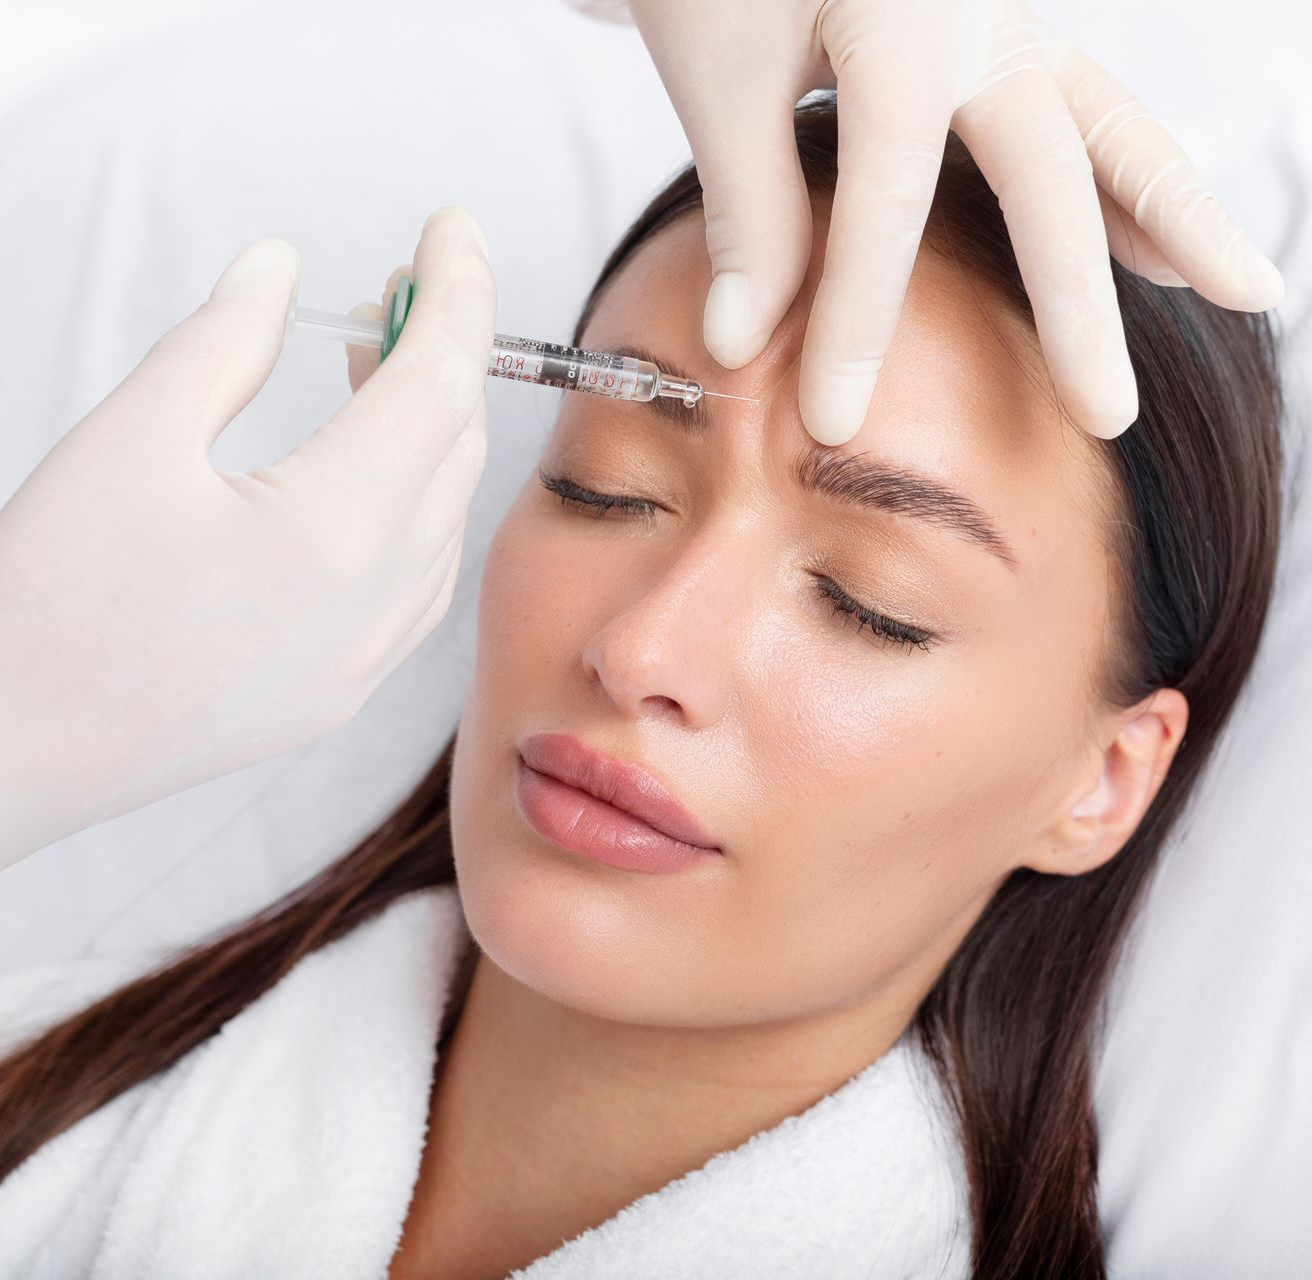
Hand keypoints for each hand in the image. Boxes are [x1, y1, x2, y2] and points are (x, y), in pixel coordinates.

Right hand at [0, 208, 494, 867]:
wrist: (16, 751)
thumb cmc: (51, 605)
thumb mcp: (129, 440)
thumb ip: (224, 341)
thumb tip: (280, 269)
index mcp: (338, 532)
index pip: (440, 384)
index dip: (458, 292)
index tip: (452, 230)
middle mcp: (381, 604)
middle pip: (455, 445)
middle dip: (444, 351)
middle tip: (399, 287)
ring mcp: (372, 659)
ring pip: (446, 514)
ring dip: (431, 427)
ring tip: (376, 362)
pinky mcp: (348, 688)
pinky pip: (422, 579)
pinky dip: (417, 504)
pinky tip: (372, 467)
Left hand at [624, 0, 1284, 443]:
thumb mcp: (716, 73)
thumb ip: (744, 209)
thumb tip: (740, 348)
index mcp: (898, 15)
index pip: (888, 195)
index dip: (857, 318)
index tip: (830, 423)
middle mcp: (977, 12)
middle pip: (1049, 171)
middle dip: (1077, 306)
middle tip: (1107, 417)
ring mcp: (1002, 19)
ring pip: (1109, 126)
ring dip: (1176, 218)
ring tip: (1251, 297)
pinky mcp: (999, 36)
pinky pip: (1083, 114)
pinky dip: (1126, 184)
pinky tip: (1161, 254)